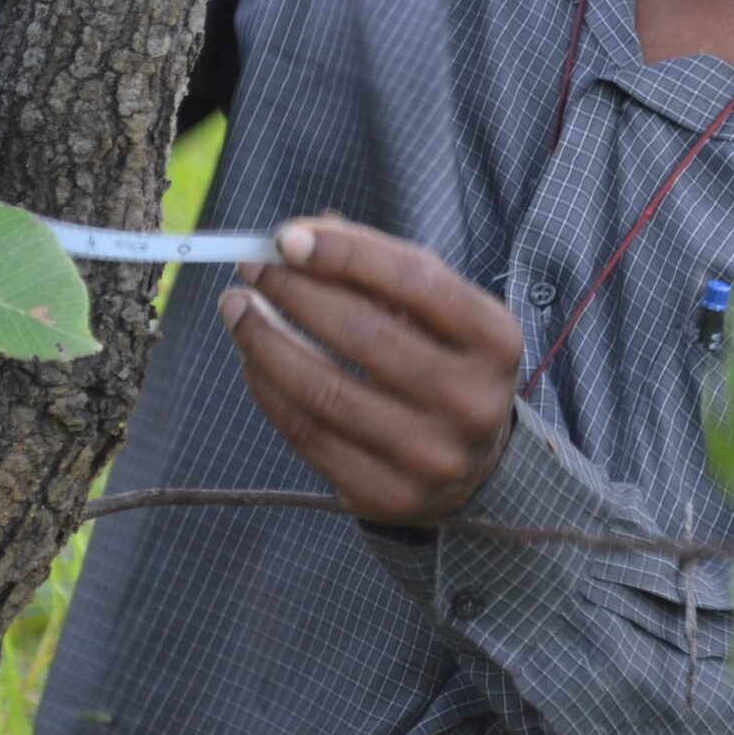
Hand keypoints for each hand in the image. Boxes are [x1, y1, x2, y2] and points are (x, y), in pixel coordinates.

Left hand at [220, 217, 523, 524]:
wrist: (471, 464)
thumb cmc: (441, 361)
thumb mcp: (434, 310)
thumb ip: (376, 266)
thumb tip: (298, 238)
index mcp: (495, 340)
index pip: (415, 281)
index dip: (346, 253)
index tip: (287, 237)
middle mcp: (472, 401)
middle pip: (364, 334)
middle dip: (295, 293)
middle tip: (251, 268)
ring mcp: (431, 457)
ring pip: (324, 391)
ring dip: (265, 341)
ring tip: (238, 309)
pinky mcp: (388, 496)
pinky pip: (307, 435)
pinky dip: (268, 388)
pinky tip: (252, 359)